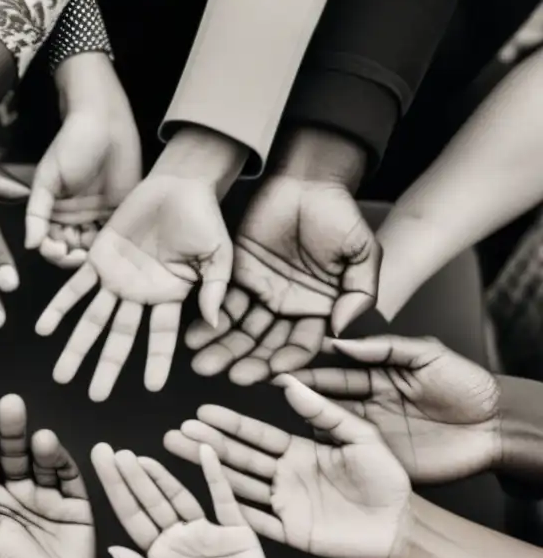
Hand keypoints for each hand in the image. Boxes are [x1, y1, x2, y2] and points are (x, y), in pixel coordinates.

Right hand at [27, 55, 141, 268]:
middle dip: (71, 256)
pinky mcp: (118, 211)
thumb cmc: (70, 145)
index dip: (53, 252)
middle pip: (71, 250)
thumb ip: (36, 213)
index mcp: (53, 212)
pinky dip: (109, 245)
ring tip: (92, 253)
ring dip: (90, 254)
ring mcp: (96, 216)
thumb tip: (30, 245)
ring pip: (91, 247)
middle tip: (76, 255)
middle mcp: (74, 218)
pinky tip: (109, 247)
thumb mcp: (46, 179)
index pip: (50, 243)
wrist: (104, 122)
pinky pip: (112, 235)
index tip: (56, 252)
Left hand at [36, 128, 239, 400]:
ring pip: (93, 320)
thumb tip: (214, 322)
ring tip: (61, 375)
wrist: (178, 183)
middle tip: (95, 396)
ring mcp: (117, 278)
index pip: (162, 337)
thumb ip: (215, 288)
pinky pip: (74, 288)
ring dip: (76, 347)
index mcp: (169, 296)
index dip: (158, 361)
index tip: (153, 388)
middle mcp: (140, 294)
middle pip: (120, 338)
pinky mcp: (98, 258)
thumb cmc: (204, 217)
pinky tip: (43, 329)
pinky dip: (58, 308)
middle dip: (107, 366)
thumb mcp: (218, 254)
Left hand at [93, 443, 279, 557]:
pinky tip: (206, 453)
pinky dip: (215, 475)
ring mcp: (205, 531)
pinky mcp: (234, 530)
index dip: (117, 490)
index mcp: (159, 553)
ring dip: (162, 476)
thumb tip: (114, 549)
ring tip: (141, 457)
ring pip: (180, 496)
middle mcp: (178, 537)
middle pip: (150, 500)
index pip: (132, 515)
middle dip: (131, 477)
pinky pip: (223, 499)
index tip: (103, 465)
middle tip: (112, 452)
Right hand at [164, 375, 412, 557]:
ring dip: (209, 471)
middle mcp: (285, 476)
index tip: (201, 412)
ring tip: (179, 454)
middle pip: (238, 458)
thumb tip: (290, 382)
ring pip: (238, 485)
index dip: (229, 424)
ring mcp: (284, 504)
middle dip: (206, 444)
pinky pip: (255, 521)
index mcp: (299, 451)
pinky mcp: (290, 532)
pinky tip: (206, 497)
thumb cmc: (387, 478)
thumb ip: (323, 412)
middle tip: (176, 432)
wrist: (401, 524)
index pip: (256, 435)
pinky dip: (232, 510)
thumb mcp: (359, 436)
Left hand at [187, 169, 379, 384]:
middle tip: (230, 377)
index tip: (271, 373)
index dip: (287, 361)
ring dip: (223, 349)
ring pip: (240, 330)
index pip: (301, 345)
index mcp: (320, 309)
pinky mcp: (237, 276)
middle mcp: (289, 308)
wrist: (305, 180)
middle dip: (248, 363)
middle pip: (266, 345)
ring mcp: (262, 294)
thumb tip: (340, 330)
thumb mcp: (363, 253)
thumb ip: (360, 293)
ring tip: (203, 364)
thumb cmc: (339, 214)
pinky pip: (221, 302)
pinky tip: (195, 335)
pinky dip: (209, 320)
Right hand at [289, 335, 501, 483]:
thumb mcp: (429, 355)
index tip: (280, 364)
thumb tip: (340, 344)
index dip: (308, 369)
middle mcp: (366, 405)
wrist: (496, 429)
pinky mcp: (376, 459)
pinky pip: (342, 455)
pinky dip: (320, 448)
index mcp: (376, 378)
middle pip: (321, 400)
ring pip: (325, 426)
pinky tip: (296, 442)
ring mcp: (369, 434)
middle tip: (266, 384)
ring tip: (270, 413)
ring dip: (298, 420)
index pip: (334, 372)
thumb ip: (386, 347)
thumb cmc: (469, 386)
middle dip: (293, 394)